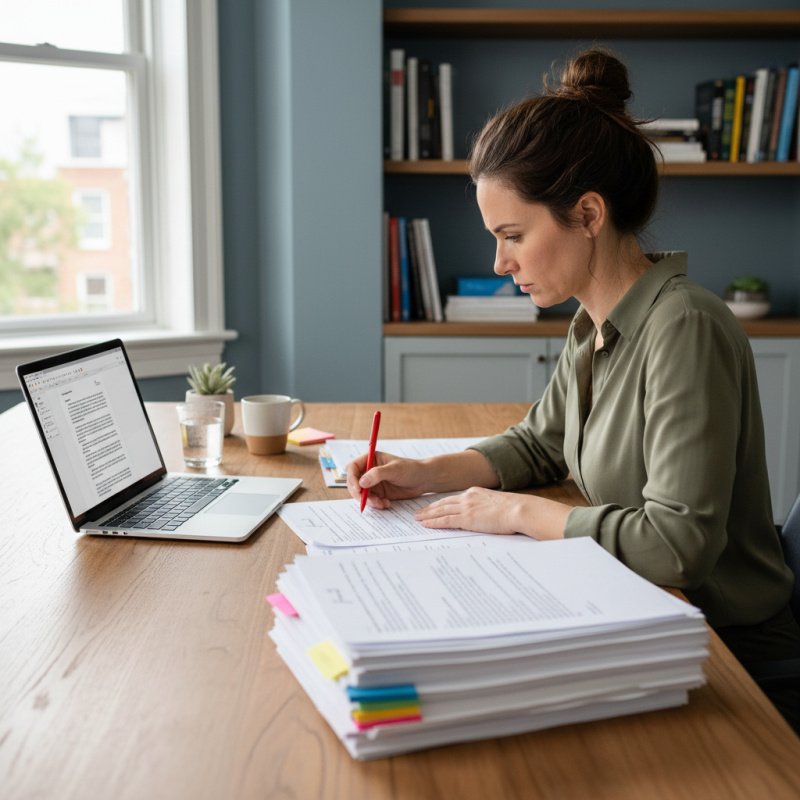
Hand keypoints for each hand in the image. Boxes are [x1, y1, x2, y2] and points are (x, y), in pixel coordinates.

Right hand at [346, 451, 429, 508]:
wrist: (424, 480)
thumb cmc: (411, 469)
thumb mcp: (394, 470)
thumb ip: (377, 474)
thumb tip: (361, 482)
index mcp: (371, 459)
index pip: (353, 468)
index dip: (352, 478)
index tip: (358, 489)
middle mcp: (369, 470)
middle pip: (354, 483)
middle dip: (359, 493)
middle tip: (368, 500)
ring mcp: (373, 483)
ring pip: (361, 494)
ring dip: (369, 501)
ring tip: (381, 503)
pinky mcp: (379, 493)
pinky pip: (371, 501)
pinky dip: (376, 504)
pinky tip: (386, 504)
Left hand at [413, 487, 527, 534]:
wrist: (519, 509)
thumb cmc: (514, 510)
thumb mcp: (497, 505)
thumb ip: (486, 508)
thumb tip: (484, 516)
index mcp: (475, 493)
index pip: (453, 499)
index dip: (441, 503)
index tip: (432, 506)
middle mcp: (468, 497)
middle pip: (443, 503)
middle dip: (429, 508)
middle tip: (418, 512)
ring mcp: (466, 507)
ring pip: (441, 510)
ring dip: (428, 515)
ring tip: (417, 519)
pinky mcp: (467, 518)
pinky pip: (446, 520)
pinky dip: (434, 522)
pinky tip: (426, 525)